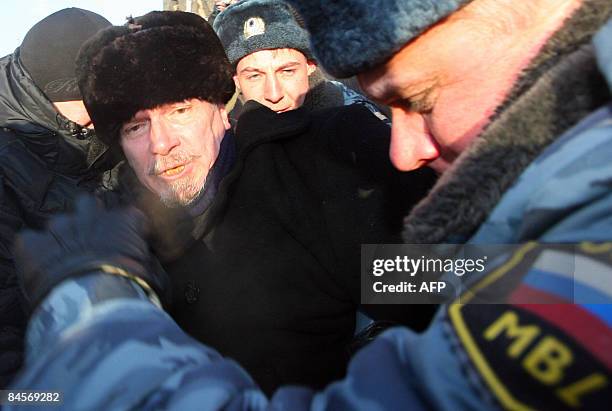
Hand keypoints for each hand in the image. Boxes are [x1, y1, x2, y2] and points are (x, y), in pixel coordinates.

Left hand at [14, 196, 168, 310]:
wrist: (98, 301)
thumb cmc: (135, 288)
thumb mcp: (156, 276)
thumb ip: (151, 262)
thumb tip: (150, 262)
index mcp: (125, 221)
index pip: (131, 215)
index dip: (130, 230)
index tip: (132, 244)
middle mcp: (92, 216)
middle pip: (88, 203)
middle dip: (89, 217)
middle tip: (92, 240)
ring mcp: (60, 228)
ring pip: (59, 221)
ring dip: (63, 235)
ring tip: (65, 256)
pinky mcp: (33, 245)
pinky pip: (29, 240)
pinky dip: (35, 251)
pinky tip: (42, 266)